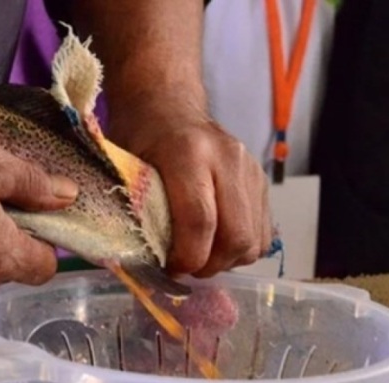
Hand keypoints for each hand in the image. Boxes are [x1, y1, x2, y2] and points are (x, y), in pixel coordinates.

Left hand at [110, 106, 271, 276]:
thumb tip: (143, 264)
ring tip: (201, 254)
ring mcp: (251, 170)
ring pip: (253, 240)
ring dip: (227, 260)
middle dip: (210, 265)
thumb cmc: (141, 139)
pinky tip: (217, 242)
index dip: (186, 257)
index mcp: (188, 152)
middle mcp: (228, 159)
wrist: (170, 107)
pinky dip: (241, 249)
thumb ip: (136, 212)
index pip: (200, 220)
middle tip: (186, 268)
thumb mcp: (125, 170)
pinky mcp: (263, 182)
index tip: (170, 269)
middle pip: (236, 235)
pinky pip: (263, 234)